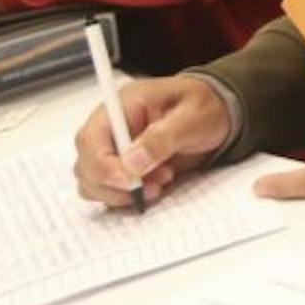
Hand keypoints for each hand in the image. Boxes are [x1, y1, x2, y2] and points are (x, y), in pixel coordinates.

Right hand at [73, 75, 231, 208]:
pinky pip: (111, 193)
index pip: (90, 139)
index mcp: (120, 108)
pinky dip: (130, 197)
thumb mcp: (192, 116)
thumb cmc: (204, 106)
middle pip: (86, 167)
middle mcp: (109, 131)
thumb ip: (163, 136)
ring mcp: (113, 152)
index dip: (102, 165)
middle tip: (154, 185)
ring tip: (161, 181)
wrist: (217, 114)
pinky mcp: (122, 170)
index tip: (130, 181)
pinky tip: (157, 185)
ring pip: (94, 185)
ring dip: (123, 194)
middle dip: (116, 185)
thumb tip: (132, 162)